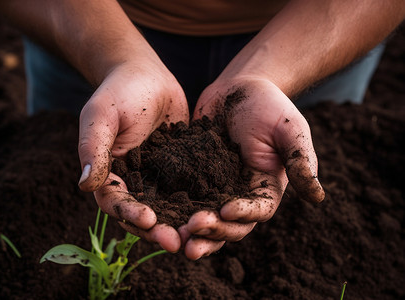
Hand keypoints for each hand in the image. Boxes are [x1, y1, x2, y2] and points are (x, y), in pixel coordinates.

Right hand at [77, 60, 188, 252]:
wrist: (146, 74)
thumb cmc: (119, 91)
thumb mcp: (102, 115)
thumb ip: (93, 148)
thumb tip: (85, 185)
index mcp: (108, 173)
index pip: (115, 202)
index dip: (130, 214)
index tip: (149, 220)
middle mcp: (132, 181)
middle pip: (143, 213)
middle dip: (158, 230)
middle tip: (178, 242)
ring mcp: (156, 178)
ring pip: (167, 208)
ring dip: (180, 224)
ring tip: (198, 235)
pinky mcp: (179, 170)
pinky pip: (188, 191)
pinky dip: (198, 204)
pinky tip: (215, 213)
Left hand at [181, 77, 324, 259]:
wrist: (238, 89)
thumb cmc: (269, 105)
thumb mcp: (289, 130)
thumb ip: (300, 161)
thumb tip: (319, 198)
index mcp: (266, 188)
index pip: (258, 211)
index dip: (243, 215)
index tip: (226, 211)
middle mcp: (240, 195)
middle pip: (229, 225)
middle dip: (213, 231)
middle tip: (192, 230)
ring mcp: (215, 189)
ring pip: (204, 218)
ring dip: (191, 231)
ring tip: (174, 236)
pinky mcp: (194, 178)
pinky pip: (183, 198)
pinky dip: (173, 209)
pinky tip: (157, 214)